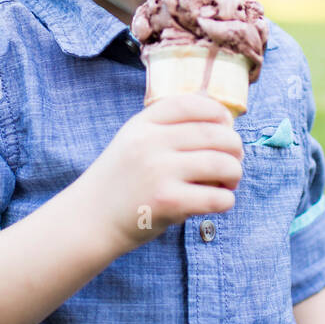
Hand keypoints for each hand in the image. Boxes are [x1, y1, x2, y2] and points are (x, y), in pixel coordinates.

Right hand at [80, 93, 243, 252]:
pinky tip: (218, 201)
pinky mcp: (168, 201)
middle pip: (215, 133)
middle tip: (234, 160)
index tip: (226, 125)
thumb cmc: (121, 182)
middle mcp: (150, 142)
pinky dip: (226, 200)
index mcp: (142, 124)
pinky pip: (217, 197)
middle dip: (235, 147)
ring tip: (229, 182)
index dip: (218, 112)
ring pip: (222, 163)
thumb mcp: (133, 141)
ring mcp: (159, 171)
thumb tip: (222, 121)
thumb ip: (166, 128)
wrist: (90, 220)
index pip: (191, 103)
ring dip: (234, 173)